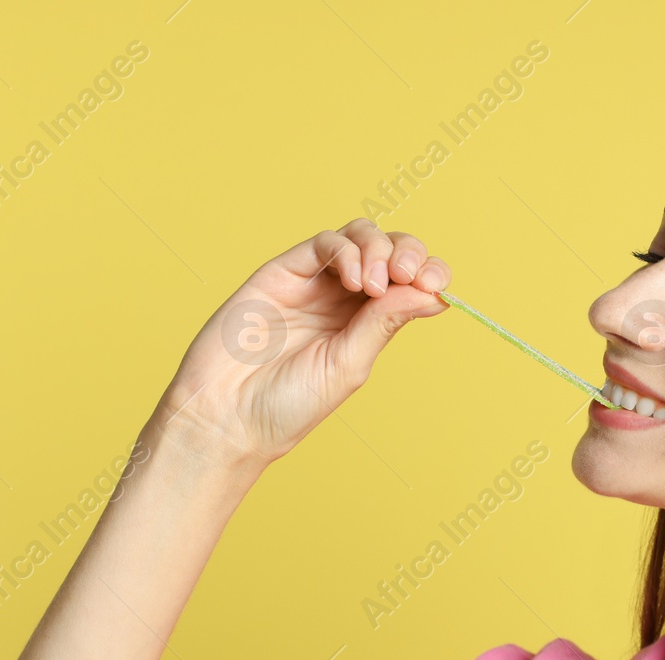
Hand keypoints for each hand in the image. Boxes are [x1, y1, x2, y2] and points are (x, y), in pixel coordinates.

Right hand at [154, 218, 450, 469]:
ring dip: (378, 248)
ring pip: (358, 238)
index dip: (428, 272)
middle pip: (389, 251)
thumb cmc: (287, 405)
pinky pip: (322, 244)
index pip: (408, 282)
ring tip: (375, 283)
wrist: (228, 416)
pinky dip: (345, 250)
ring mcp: (313, 284)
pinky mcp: (282, 272)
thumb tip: (432, 291)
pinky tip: (354, 279)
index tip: (435, 284)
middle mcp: (343, 300)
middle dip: (408, 253)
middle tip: (410, 274)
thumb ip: (385, 323)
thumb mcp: (350, 364)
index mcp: (366, 325)